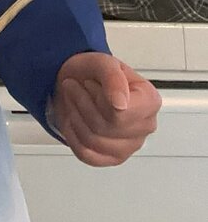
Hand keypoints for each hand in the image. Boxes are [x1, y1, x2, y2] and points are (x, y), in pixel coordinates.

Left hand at [49, 51, 160, 165]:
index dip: (97, 97)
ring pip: (93, 141)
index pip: (120, 114)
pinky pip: (86, 154)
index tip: (90, 83)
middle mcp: (145, 126)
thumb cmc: (92, 73)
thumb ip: (113, 78)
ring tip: (73, 100)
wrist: (76, 82)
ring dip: (74, 115)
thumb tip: (121, 104)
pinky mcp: (113, 158)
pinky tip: (74, 119)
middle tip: (74, 87)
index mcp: (150, 101)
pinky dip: (72, 134)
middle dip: (81, 103)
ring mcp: (131, 145)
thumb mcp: (101, 63)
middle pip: (105, 127)